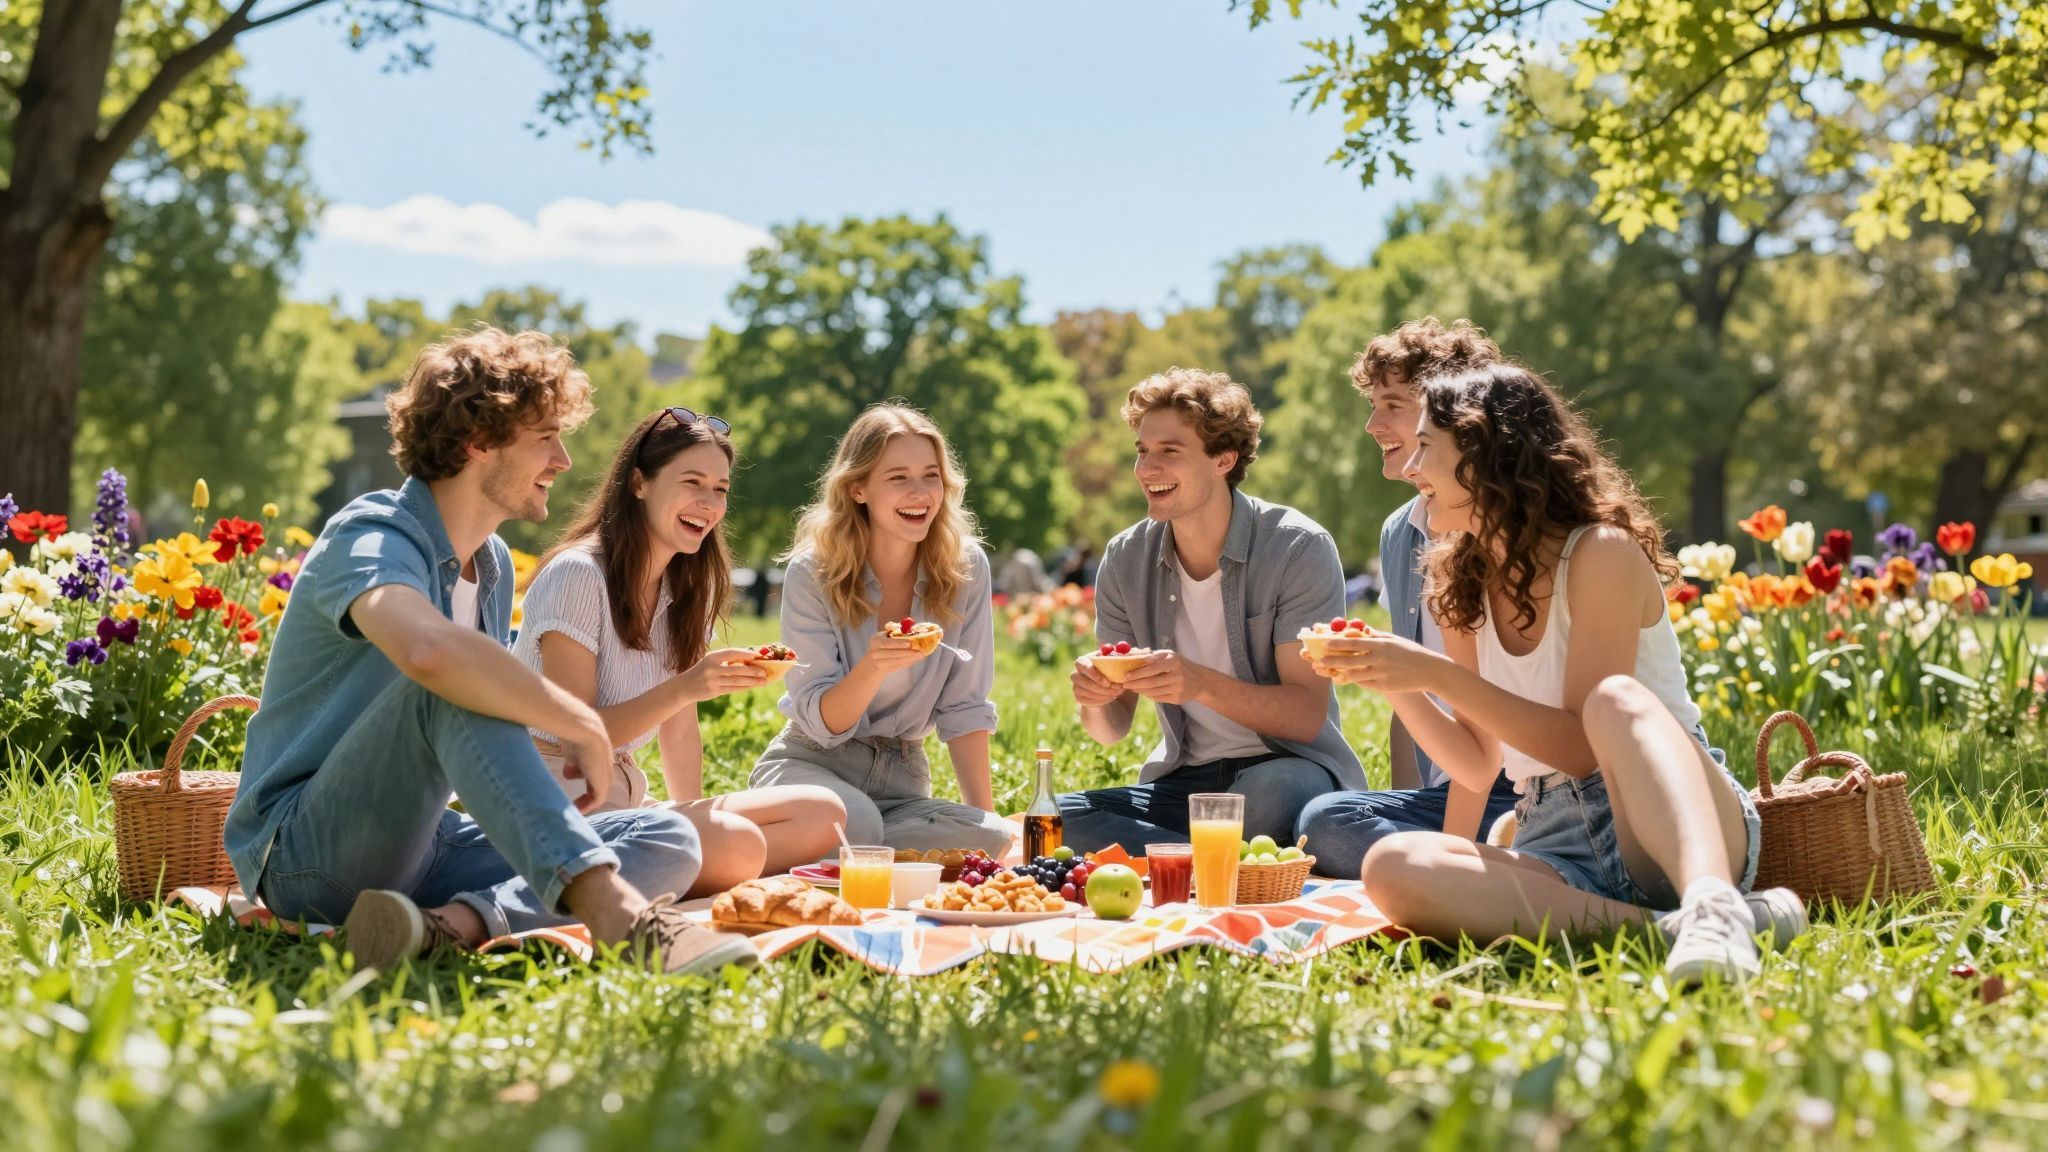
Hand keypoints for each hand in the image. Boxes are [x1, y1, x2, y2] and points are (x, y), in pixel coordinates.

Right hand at [559, 720, 615, 812]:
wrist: (586, 732)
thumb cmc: (576, 736)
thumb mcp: (573, 751)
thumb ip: (573, 763)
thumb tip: (569, 774)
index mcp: (598, 757)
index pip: (594, 771)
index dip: (583, 778)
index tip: (571, 784)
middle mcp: (605, 767)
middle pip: (597, 784)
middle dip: (586, 795)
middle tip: (574, 804)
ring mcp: (605, 775)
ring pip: (598, 793)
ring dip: (586, 802)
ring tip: (575, 809)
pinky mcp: (603, 784)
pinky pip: (597, 799)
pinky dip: (588, 806)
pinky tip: (577, 810)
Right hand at [674, 646, 771, 701]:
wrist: (684, 687)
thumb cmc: (701, 671)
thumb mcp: (709, 661)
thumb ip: (725, 660)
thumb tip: (749, 659)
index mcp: (711, 657)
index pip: (731, 653)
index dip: (745, 653)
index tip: (757, 655)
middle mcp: (712, 668)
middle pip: (737, 669)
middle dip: (753, 670)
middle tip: (765, 671)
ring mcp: (713, 681)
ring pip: (737, 681)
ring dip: (752, 681)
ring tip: (764, 681)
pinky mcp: (714, 691)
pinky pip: (733, 689)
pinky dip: (745, 687)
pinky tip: (753, 686)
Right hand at [858, 630, 929, 675]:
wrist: (872, 660)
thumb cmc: (883, 643)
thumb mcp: (885, 634)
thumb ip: (894, 628)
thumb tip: (909, 625)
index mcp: (875, 641)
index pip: (886, 643)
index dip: (898, 643)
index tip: (910, 643)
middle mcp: (875, 653)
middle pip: (892, 654)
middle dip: (907, 653)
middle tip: (920, 651)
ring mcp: (879, 663)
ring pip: (897, 661)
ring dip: (910, 659)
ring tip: (921, 655)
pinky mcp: (885, 670)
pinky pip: (899, 667)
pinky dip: (908, 663)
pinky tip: (916, 659)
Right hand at [1070, 654, 1125, 706]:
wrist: (1115, 693)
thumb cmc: (1116, 674)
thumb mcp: (1121, 665)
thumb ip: (1122, 657)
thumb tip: (1126, 650)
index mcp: (1085, 660)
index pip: (1082, 664)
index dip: (1093, 674)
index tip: (1107, 682)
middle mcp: (1077, 672)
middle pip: (1079, 679)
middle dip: (1098, 686)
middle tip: (1114, 690)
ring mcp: (1076, 686)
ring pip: (1085, 691)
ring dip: (1103, 694)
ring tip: (1117, 693)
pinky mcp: (1079, 697)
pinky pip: (1087, 701)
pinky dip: (1101, 701)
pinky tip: (1111, 698)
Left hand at [1120, 649, 1204, 705]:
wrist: (1200, 681)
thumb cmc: (1180, 665)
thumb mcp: (1170, 656)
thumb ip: (1152, 656)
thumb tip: (1133, 656)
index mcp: (1174, 662)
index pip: (1152, 668)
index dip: (1137, 673)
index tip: (1126, 675)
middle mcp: (1177, 676)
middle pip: (1151, 682)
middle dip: (1135, 684)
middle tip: (1124, 684)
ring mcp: (1178, 689)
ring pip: (1153, 692)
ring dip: (1140, 690)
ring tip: (1132, 688)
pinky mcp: (1177, 699)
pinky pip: (1158, 698)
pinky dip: (1148, 695)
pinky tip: (1143, 692)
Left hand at [1302, 632, 1446, 692]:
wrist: (1430, 671)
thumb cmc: (1409, 651)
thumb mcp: (1393, 640)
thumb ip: (1374, 636)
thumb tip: (1355, 629)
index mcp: (1381, 645)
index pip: (1354, 643)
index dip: (1337, 643)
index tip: (1324, 642)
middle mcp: (1380, 660)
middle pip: (1350, 660)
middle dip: (1331, 660)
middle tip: (1317, 660)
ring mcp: (1381, 674)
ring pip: (1354, 674)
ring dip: (1337, 673)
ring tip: (1324, 670)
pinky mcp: (1384, 687)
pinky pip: (1363, 684)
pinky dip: (1352, 680)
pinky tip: (1341, 678)